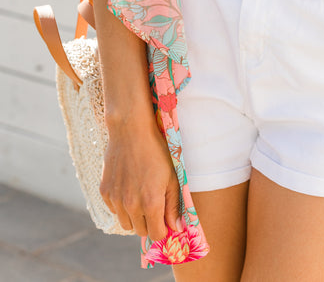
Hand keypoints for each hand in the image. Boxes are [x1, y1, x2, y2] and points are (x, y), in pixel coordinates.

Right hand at [100, 116, 181, 240]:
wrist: (131, 131)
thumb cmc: (157, 152)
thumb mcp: (172, 177)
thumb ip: (174, 205)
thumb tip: (176, 228)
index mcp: (151, 203)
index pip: (156, 235)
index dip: (163, 230)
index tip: (165, 221)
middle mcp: (131, 205)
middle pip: (140, 231)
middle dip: (149, 223)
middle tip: (154, 206)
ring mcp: (116, 199)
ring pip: (126, 223)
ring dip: (134, 217)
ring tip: (141, 196)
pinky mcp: (104, 192)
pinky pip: (114, 210)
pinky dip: (122, 206)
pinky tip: (128, 188)